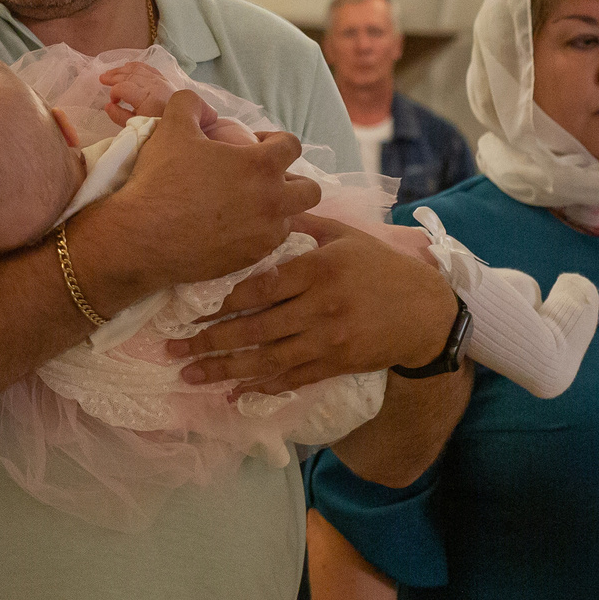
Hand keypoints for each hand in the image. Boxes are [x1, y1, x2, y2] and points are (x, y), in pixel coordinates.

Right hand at [80, 92, 317, 294]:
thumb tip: (203, 106)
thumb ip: (191, 105)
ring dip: (276, 210)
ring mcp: (264, 235)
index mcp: (261, 165)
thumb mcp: (171, 128)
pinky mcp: (251, 260)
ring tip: (248, 207)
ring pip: (291, 220)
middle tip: (262, 180)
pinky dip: (258, 236)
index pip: (292, 145)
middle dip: (292, 180)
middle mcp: (273, 201)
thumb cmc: (159, 179)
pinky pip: (269, 246)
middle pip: (310, 190)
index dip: (275, 142)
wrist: (141, 237)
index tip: (255, 146)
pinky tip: (233, 230)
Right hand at [96, 61, 197, 126]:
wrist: (182, 123)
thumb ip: (120, 116)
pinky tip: (126, 66)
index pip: (123, 87)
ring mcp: (159, 79)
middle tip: (101, 79)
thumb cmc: (158, 126)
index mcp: (146, 97)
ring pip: (137, 69)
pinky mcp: (163, 78)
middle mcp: (153, 84)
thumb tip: (108, 105)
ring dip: (121, 69)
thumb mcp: (137, 125)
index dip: (114, 92)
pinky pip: (147, 67)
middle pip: (128, 75)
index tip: (113, 102)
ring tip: (110, 73)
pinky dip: (135, 65)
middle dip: (113, 76)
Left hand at [170, 216, 458, 395]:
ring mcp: (328, 340)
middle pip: (255, 328)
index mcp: (319, 270)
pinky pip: (292, 378)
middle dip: (209, 341)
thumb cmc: (381, 267)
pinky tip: (233, 393)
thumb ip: (304, 225)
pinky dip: (261, 387)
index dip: (223, 301)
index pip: (260, 287)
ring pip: (268, 359)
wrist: (426, 311)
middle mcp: (321, 307)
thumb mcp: (346, 236)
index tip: (189, 309)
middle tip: (172, 350)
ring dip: (225, 370)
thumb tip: (266, 206)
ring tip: (190, 376)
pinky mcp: (337, 364)